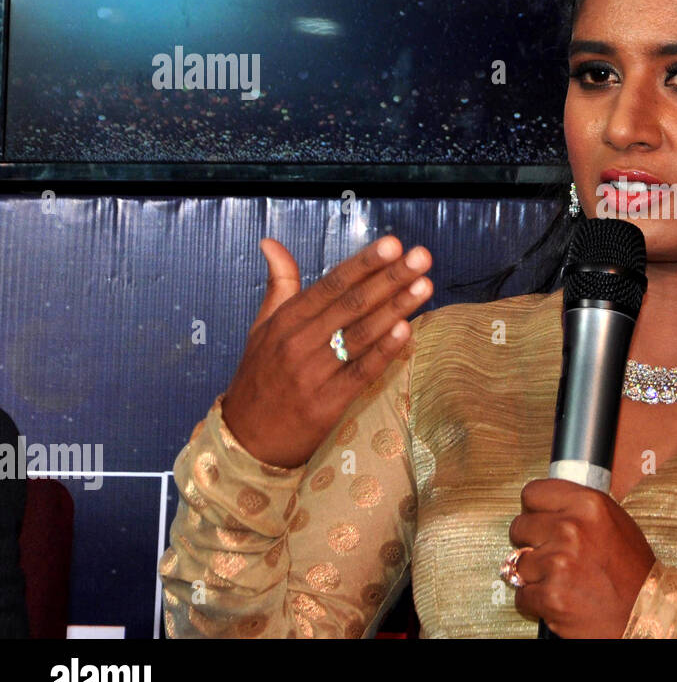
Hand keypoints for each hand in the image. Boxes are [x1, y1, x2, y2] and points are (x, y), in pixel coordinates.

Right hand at [220, 235, 432, 468]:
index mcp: (286, 321)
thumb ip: (278, 284)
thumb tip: (270, 242)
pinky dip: (384, 351)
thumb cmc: (259, 376)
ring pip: (361, 335)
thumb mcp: (262, 327)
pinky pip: (361, 372)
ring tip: (425, 285)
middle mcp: (298, 343)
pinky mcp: (326, 404)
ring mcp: (313, 374)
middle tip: (422, 257)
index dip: (364, 263)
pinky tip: (407, 330)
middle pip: (352, 304)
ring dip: (396, 308)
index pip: (332, 284)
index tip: (393, 244)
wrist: (245, 440)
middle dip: (390, 278)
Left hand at [508, 479, 656, 637]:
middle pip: (519, 527)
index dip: (533, 510)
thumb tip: (546, 507)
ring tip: (560, 580)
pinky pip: (522, 595)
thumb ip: (579, 510)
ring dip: (534, 574)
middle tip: (551, 555)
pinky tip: (559, 598)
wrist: (645, 612)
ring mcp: (558, 563)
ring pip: (518, 563)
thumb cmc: (633, 570)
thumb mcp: (614, 522)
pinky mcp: (550, 596)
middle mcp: (570, 528)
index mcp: (588, 504)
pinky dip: (536, 600)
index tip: (538, 521)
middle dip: (531, 542)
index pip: (532, 493)